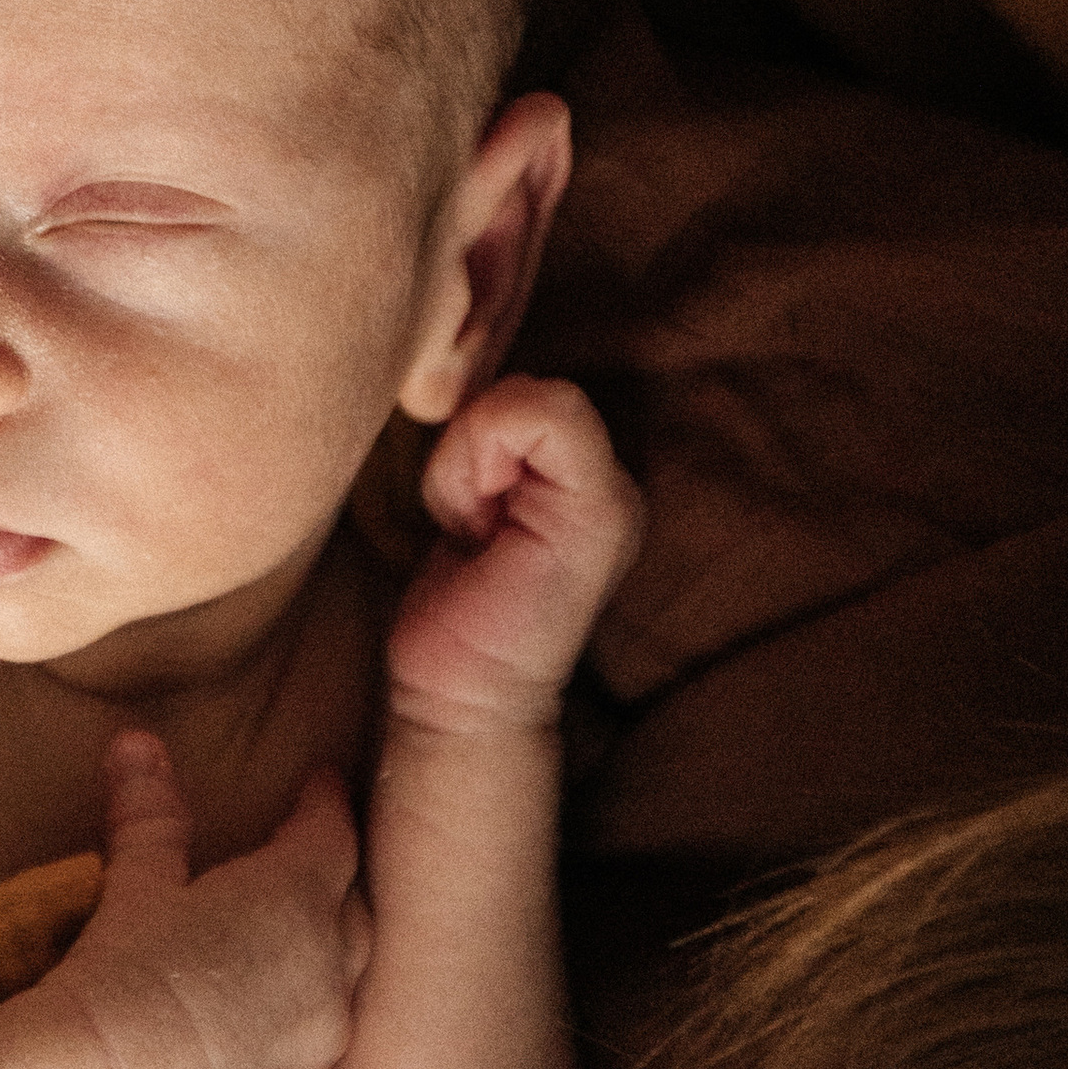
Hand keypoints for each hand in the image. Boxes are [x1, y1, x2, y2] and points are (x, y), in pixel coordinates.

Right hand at [65, 730, 371, 1068]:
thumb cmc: (124, 971)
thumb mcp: (133, 886)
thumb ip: (148, 815)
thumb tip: (137, 744)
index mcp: (295, 902)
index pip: (330, 836)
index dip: (324, 807)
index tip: (321, 784)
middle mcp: (328, 982)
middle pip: (353, 924)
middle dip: (333, 896)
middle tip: (310, 877)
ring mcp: (313, 1064)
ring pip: (335, 1016)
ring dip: (314, 993)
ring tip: (281, 982)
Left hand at [386, 376, 642, 740]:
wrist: (462, 695)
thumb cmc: (452, 607)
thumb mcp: (459, 495)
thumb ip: (481, 436)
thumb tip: (455, 373)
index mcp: (578, 473)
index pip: (520, 381)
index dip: (470, 428)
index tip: (462, 500)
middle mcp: (611, 476)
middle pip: (521, 383)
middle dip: (467, 444)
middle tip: (468, 520)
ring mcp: (615, 494)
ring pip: (523, 397)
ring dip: (466, 463)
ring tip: (475, 530)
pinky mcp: (602, 511)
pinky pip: (535, 417)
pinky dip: (474, 467)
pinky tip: (477, 533)